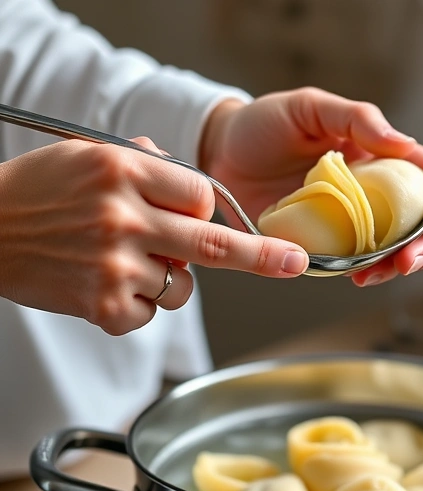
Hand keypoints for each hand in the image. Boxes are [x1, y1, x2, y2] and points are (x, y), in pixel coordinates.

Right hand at [0, 138, 309, 335]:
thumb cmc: (36, 191)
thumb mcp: (87, 155)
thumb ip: (146, 163)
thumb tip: (197, 189)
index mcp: (123, 170)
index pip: (202, 196)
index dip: (202, 210)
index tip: (197, 217)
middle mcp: (123, 216)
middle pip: (214, 246)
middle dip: (264, 257)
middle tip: (296, 264)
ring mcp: (114, 264)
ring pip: (183, 287)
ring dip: (169, 280)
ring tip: (122, 263)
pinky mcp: (101, 305)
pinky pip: (148, 313)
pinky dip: (133, 305)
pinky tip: (99, 284)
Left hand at [199, 88, 422, 287]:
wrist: (218, 154)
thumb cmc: (265, 124)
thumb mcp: (311, 107)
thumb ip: (358, 119)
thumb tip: (405, 143)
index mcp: (383, 159)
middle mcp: (377, 194)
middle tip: (410, 260)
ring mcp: (355, 224)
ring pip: (397, 252)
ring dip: (398, 268)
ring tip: (378, 274)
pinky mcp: (329, 247)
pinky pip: (358, 267)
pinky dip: (366, 276)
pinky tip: (358, 278)